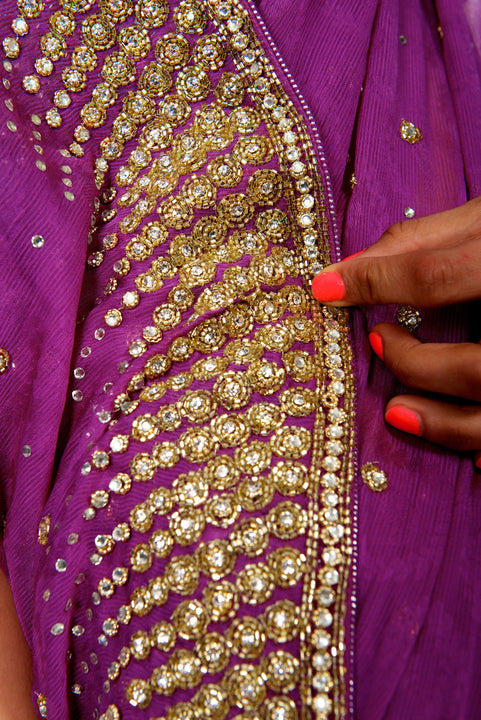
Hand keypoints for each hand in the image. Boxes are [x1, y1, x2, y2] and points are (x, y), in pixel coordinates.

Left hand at [311, 196, 480, 463]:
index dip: (372, 281)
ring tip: (396, 411)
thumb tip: (353, 265)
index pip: (438, 275)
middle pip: (477, 367)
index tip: (325, 287)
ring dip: (439, 423)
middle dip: (412, 363)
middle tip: (376, 343)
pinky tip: (463, 453)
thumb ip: (430, 237)